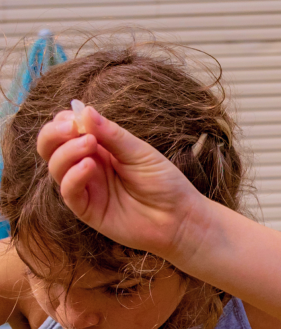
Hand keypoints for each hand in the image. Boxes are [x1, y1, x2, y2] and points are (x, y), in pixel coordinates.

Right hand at [37, 106, 206, 261]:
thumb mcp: (140, 152)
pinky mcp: (87, 210)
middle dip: (54, 134)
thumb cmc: (164, 183)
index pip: (67, 129)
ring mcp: (86, 188)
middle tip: (71, 128)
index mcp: (99, 148)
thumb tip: (83, 109)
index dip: (65, 120)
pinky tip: (89, 166)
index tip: (76, 117)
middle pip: (51, 147)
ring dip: (67, 152)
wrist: (180, 218)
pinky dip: (73, 176)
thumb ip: (112, 135)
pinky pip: (68, 191)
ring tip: (89, 144)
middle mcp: (87, 166)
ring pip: (56, 167)